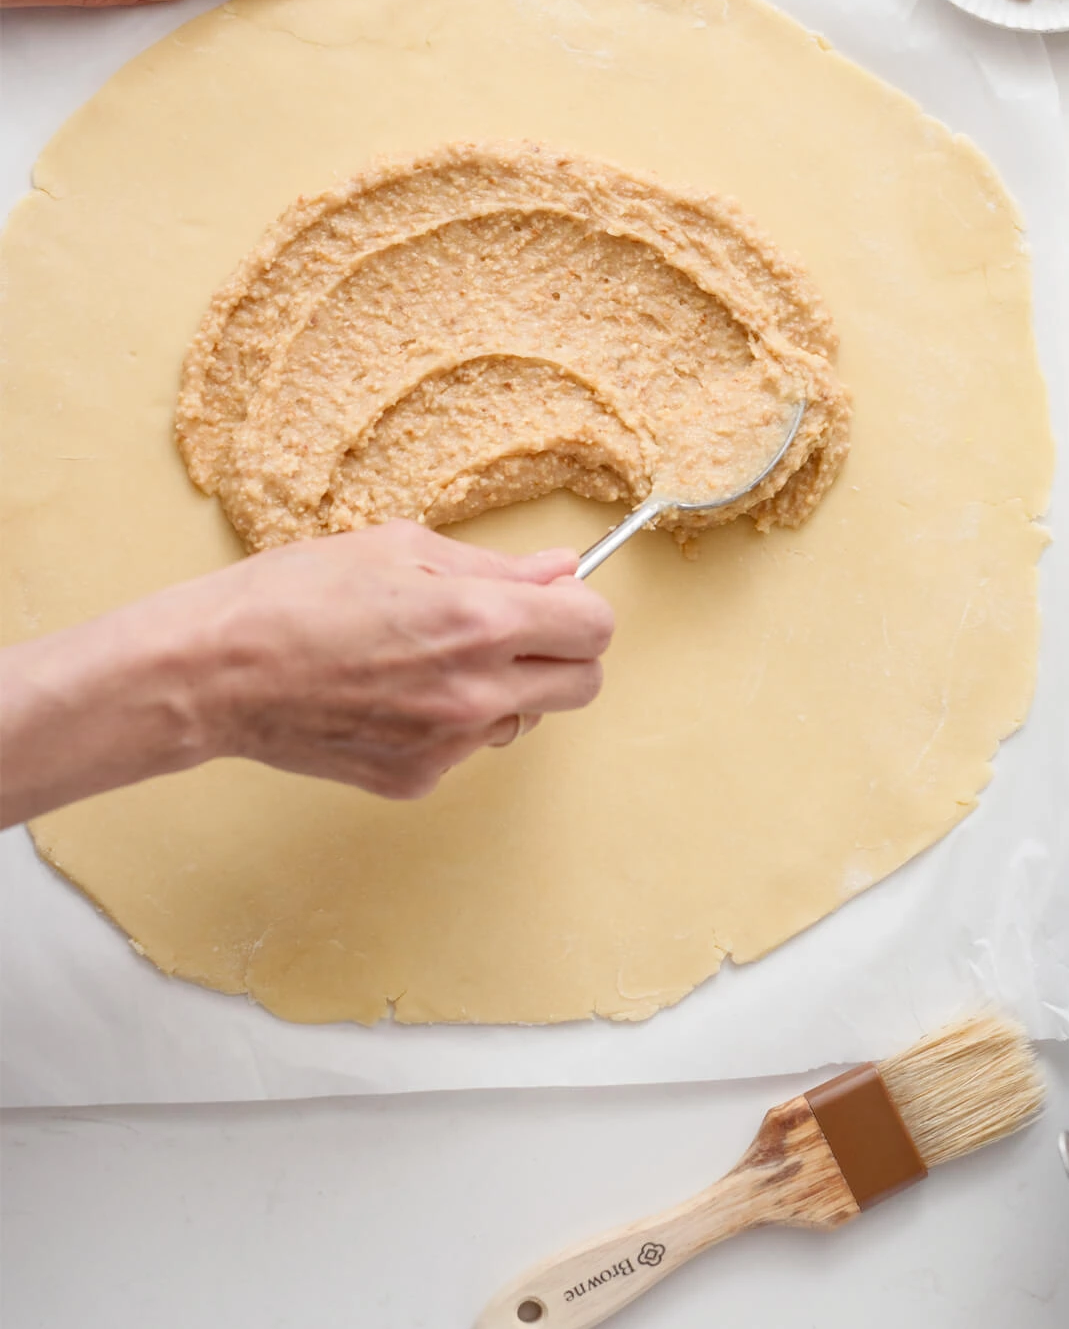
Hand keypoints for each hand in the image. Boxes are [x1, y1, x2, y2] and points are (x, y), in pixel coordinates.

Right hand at [0, 523, 614, 822]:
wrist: (213, 672)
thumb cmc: (294, 595)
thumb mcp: (399, 549)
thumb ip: (495, 567)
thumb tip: (561, 569)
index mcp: (478, 621)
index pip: (594, 628)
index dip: (579, 608)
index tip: (555, 600)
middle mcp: (476, 691)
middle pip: (584, 685)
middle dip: (562, 654)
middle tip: (513, 630)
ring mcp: (448, 744)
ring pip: (526, 719)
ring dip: (505, 689)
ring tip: (430, 658)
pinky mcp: (417, 779)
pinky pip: (469, 747)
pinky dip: (452, 721)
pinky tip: (395, 692)